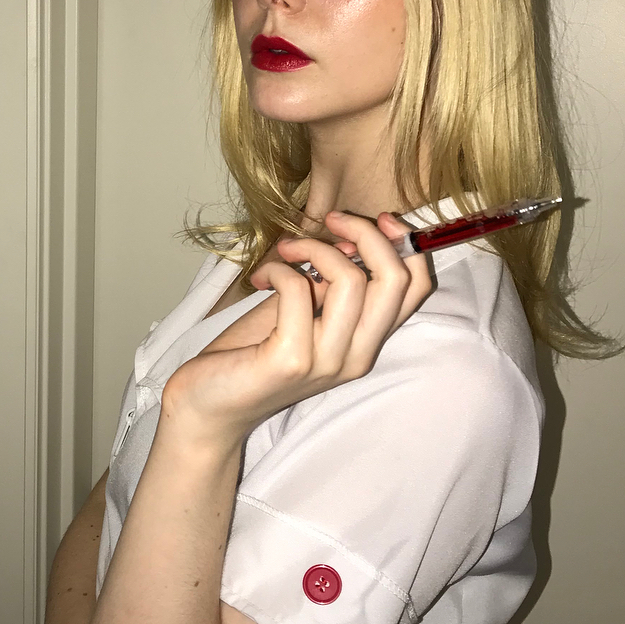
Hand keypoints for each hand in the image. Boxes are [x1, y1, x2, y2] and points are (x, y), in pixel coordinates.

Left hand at [162, 212, 431, 442]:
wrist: (209, 404)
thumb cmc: (252, 352)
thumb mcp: (301, 311)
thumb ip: (328, 283)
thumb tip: (348, 239)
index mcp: (366, 342)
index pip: (415, 289)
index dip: (405, 242)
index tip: (375, 219)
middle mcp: (356, 356)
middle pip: (393, 280)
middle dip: (366, 233)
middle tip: (331, 219)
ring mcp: (326, 362)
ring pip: (350, 280)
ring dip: (314, 248)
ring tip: (284, 250)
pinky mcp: (291, 360)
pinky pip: (298, 289)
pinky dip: (278, 269)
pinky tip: (261, 278)